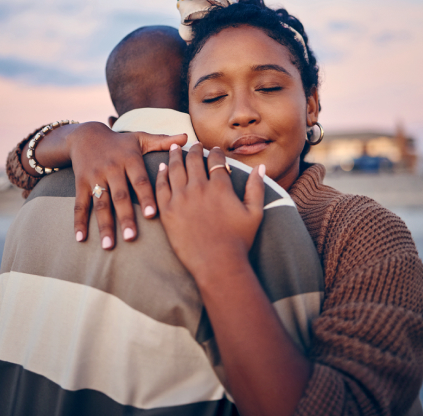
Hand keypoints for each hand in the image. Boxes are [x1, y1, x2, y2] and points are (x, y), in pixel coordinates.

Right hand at [66, 123, 186, 248]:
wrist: (84, 134)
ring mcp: (95, 178)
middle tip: (131, 237)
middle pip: (119, 196)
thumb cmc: (120, 142)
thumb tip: (187, 137)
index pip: (139, 181)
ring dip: (104, 226)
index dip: (145, 197)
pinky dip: (79, 222)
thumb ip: (163, 142)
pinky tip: (81, 239)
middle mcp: (111, 169)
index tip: (152, 215)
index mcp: (129, 159)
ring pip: (100, 204)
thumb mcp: (140, 139)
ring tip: (108, 246)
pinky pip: (80, 205)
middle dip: (125, 217)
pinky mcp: (81, 184)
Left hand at [155, 144, 265, 286]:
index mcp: (220, 186)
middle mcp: (199, 187)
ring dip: (174, 156)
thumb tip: (260, 167)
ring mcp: (181, 198)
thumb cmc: (238, 241)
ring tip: (174, 148)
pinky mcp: (168, 211)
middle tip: (193, 145)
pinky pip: (161, 186)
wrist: (217, 264)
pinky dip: (161, 174)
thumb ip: (256, 188)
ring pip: (175, 169)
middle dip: (194, 149)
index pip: (216, 160)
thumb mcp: (254, 213)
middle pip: (193, 160)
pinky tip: (161, 168)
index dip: (215, 152)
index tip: (214, 150)